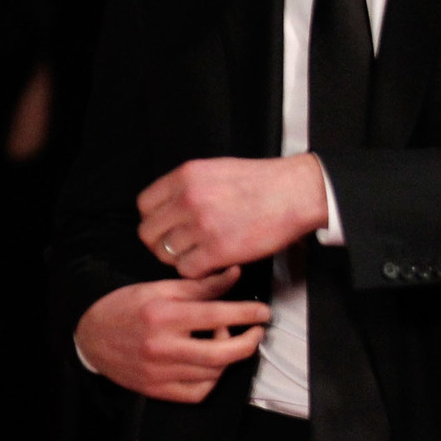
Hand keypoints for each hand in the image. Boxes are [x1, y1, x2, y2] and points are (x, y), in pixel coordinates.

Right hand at [75, 267, 269, 402]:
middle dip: (248, 342)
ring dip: (227, 357)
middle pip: (222, 353)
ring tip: (222, 342)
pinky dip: (211, 380)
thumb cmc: (124, 307)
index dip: (248, 314)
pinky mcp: (156, 390)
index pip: (217, 315)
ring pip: (213, 373)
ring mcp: (159, 372)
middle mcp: (161, 346)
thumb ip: (199, 286)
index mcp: (162, 315)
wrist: (89, 335)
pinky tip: (208, 365)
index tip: (262, 313)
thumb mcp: (158, 289)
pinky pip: (198, 392)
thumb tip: (234, 275)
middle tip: (254, 332)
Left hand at [137, 154, 327, 277]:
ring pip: (166, 254)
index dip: (154, 220)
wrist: (296, 192)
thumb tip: (166, 206)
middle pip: (149, 233)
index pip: (144, 206)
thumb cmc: (261, 182)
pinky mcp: (218, 250)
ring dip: (180, 258)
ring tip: (198, 254)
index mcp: (184, 177)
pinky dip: (197, 271)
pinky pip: (187, 269)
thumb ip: (185, 186)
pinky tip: (212, 263)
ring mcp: (201, 226)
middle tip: (180, 246)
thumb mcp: (213, 170)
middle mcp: (187, 200)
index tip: (166, 227)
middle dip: (161, 242)